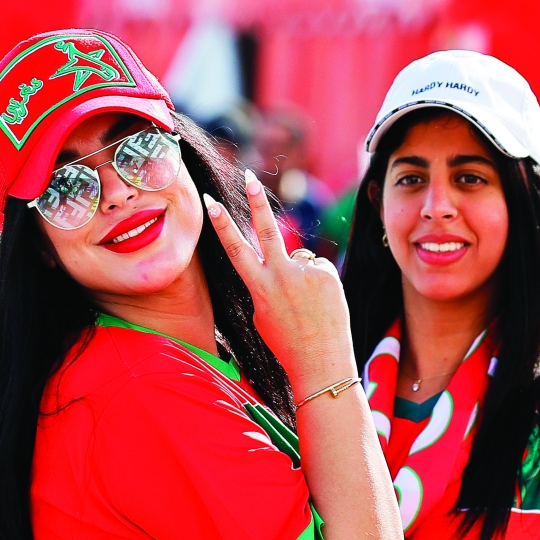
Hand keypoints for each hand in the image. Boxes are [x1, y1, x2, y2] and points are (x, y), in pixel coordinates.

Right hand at [206, 171, 357, 394]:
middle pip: (266, 230)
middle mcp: (280, 275)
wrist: (321, 362)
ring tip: (307, 305)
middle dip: (255, 202)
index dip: (222, 224)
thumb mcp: (263, 314)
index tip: (211, 201)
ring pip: (299, 257)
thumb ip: (266, 284)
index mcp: (258, 287)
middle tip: (248, 176)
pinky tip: (321, 302)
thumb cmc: (287, 343)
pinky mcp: (327, 273)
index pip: (236, 249)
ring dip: (300, 275)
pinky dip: (319, 281)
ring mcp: (305, 273)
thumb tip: (281, 263)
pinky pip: (318, 267)